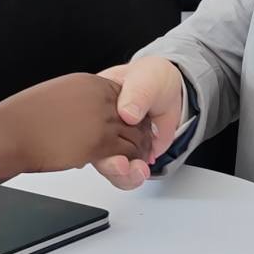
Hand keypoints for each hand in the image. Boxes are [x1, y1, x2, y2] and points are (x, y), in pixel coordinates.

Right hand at [0, 73, 154, 181]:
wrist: (8, 132)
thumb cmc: (21, 120)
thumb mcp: (54, 98)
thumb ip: (74, 102)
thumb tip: (76, 112)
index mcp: (88, 83)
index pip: (122, 95)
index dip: (129, 113)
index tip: (131, 125)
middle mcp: (98, 96)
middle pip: (133, 114)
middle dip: (139, 131)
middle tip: (142, 145)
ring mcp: (101, 118)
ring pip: (134, 135)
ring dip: (139, 149)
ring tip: (139, 159)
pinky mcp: (99, 142)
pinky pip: (126, 152)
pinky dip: (131, 162)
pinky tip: (129, 167)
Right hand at [94, 57, 185, 189]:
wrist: (169, 90)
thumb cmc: (149, 78)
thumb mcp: (144, 78)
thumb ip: (136, 93)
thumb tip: (127, 112)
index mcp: (94, 105)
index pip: (83, 128)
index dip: (88, 144)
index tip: (105, 150)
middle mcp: (100, 128)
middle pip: (95, 153)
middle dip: (108, 165)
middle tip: (122, 166)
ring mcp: (115, 143)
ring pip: (111, 167)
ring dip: (123, 175)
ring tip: (138, 171)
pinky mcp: (130, 154)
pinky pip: (128, 171)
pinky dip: (135, 175)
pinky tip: (144, 167)